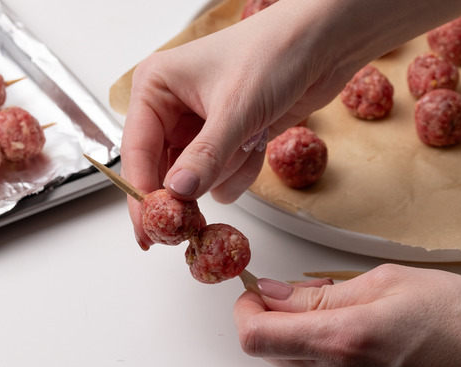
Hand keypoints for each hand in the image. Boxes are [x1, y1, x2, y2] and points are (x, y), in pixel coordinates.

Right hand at [120, 1, 357, 248]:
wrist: (323, 44)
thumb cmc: (274, 53)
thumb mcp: (235, 108)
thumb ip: (205, 156)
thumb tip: (177, 192)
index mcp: (156, 88)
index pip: (136, 150)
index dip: (141, 193)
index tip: (147, 229)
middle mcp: (172, 108)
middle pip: (163, 171)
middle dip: (189, 189)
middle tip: (193, 222)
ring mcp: (199, 126)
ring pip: (197, 179)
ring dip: (227, 171)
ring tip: (251, 140)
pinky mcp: (226, 139)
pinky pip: (223, 176)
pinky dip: (243, 168)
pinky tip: (261, 139)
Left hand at [234, 264, 460, 366]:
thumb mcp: (387, 282)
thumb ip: (318, 293)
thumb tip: (273, 293)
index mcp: (342, 340)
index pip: (256, 337)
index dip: (244, 309)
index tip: (253, 290)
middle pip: (268, 351)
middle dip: (271, 317)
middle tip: (297, 291)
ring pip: (290, 364)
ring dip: (296, 334)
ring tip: (339, 309)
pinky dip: (318, 351)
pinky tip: (351, 332)